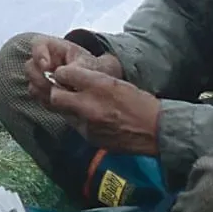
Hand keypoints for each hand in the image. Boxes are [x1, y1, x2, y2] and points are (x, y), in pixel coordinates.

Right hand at [25, 35, 122, 105]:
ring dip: (44, 91)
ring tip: (61, 95)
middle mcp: (42, 61)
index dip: (38, 55)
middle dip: (41, 78)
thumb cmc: (90, 67)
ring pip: (32, 83)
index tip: (46, 67)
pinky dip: (47, 100)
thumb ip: (76, 68)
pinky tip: (61, 102)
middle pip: (30, 67)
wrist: (94, 81)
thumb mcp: (88, 64)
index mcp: (53, 48)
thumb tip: (60, 75)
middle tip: (54, 86)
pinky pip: (37, 96)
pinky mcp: (41, 90)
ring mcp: (40, 76)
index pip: (37, 44)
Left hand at [44, 64, 161, 156]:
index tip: (64, 75)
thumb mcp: (116, 82)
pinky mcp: (90, 138)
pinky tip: (91, 118)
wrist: (155, 131)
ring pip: (64, 112)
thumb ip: (91, 78)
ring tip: (81, 104)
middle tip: (64, 90)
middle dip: (57, 91)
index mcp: (99, 86)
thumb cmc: (139, 104)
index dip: (62, 74)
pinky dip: (79, 120)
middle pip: (56, 96)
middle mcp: (90, 105)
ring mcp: (88, 124)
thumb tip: (70, 76)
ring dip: (67, 106)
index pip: (66, 74)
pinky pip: (75, 125)